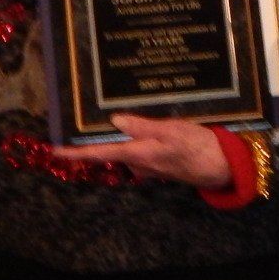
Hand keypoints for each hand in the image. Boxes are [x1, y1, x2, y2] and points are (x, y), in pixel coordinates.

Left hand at [49, 114, 234, 186]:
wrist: (223, 166)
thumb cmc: (198, 146)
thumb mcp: (171, 130)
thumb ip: (142, 126)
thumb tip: (116, 122)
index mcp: (138, 154)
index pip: (100, 154)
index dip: (76, 152)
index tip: (55, 150)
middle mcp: (139, 163)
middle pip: (113, 149)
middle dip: (106, 136)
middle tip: (98, 116)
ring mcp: (150, 165)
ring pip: (129, 148)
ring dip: (129, 135)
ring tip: (130, 113)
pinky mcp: (160, 163)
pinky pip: (143, 149)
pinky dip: (142, 138)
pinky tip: (152, 125)